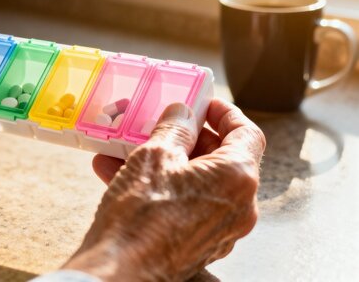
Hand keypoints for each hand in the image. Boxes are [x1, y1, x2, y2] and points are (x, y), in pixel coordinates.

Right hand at [64, 99, 265, 280]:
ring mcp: (219, 230)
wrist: (120, 271)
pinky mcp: (197, 244)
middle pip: (222, 158)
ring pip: (197, 181)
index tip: (205, 104)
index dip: (225, 112)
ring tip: (130, 148)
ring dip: (166, 160)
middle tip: (164, 124)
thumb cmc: (140, 216)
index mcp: (237, 179)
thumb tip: (182, 114)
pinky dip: (161, 186)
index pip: (247, 133)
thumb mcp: (155, 155)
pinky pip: (185, 204)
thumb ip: (175, 127)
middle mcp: (238, 207)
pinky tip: (121, 173)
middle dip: (189, 137)